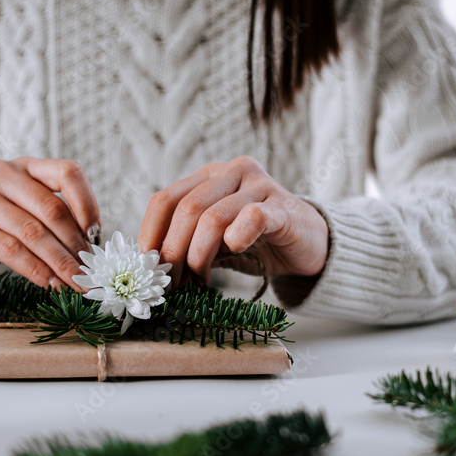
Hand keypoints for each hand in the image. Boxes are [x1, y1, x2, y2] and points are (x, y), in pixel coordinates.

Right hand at [0, 157, 99, 289]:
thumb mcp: (24, 207)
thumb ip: (54, 218)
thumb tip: (92, 250)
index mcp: (27, 167)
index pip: (67, 173)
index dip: (88, 203)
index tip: (97, 235)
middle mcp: (3, 174)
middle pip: (52, 209)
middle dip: (76, 245)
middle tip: (91, 270)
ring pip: (32, 232)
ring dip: (60, 263)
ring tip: (76, 282)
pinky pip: (10, 250)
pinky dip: (35, 270)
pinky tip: (49, 284)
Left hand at [138, 156, 328, 288]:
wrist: (309, 243)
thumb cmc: (257, 240)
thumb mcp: (215, 240)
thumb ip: (187, 242)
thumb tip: (150, 266)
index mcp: (209, 176)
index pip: (165, 200)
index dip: (150, 234)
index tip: (145, 266)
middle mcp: (231, 172)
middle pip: (186, 210)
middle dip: (173, 252)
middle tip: (171, 283)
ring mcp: (259, 185)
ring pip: (213, 218)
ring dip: (198, 256)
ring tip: (198, 280)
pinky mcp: (282, 207)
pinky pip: (252, 219)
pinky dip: (236, 239)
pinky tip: (234, 252)